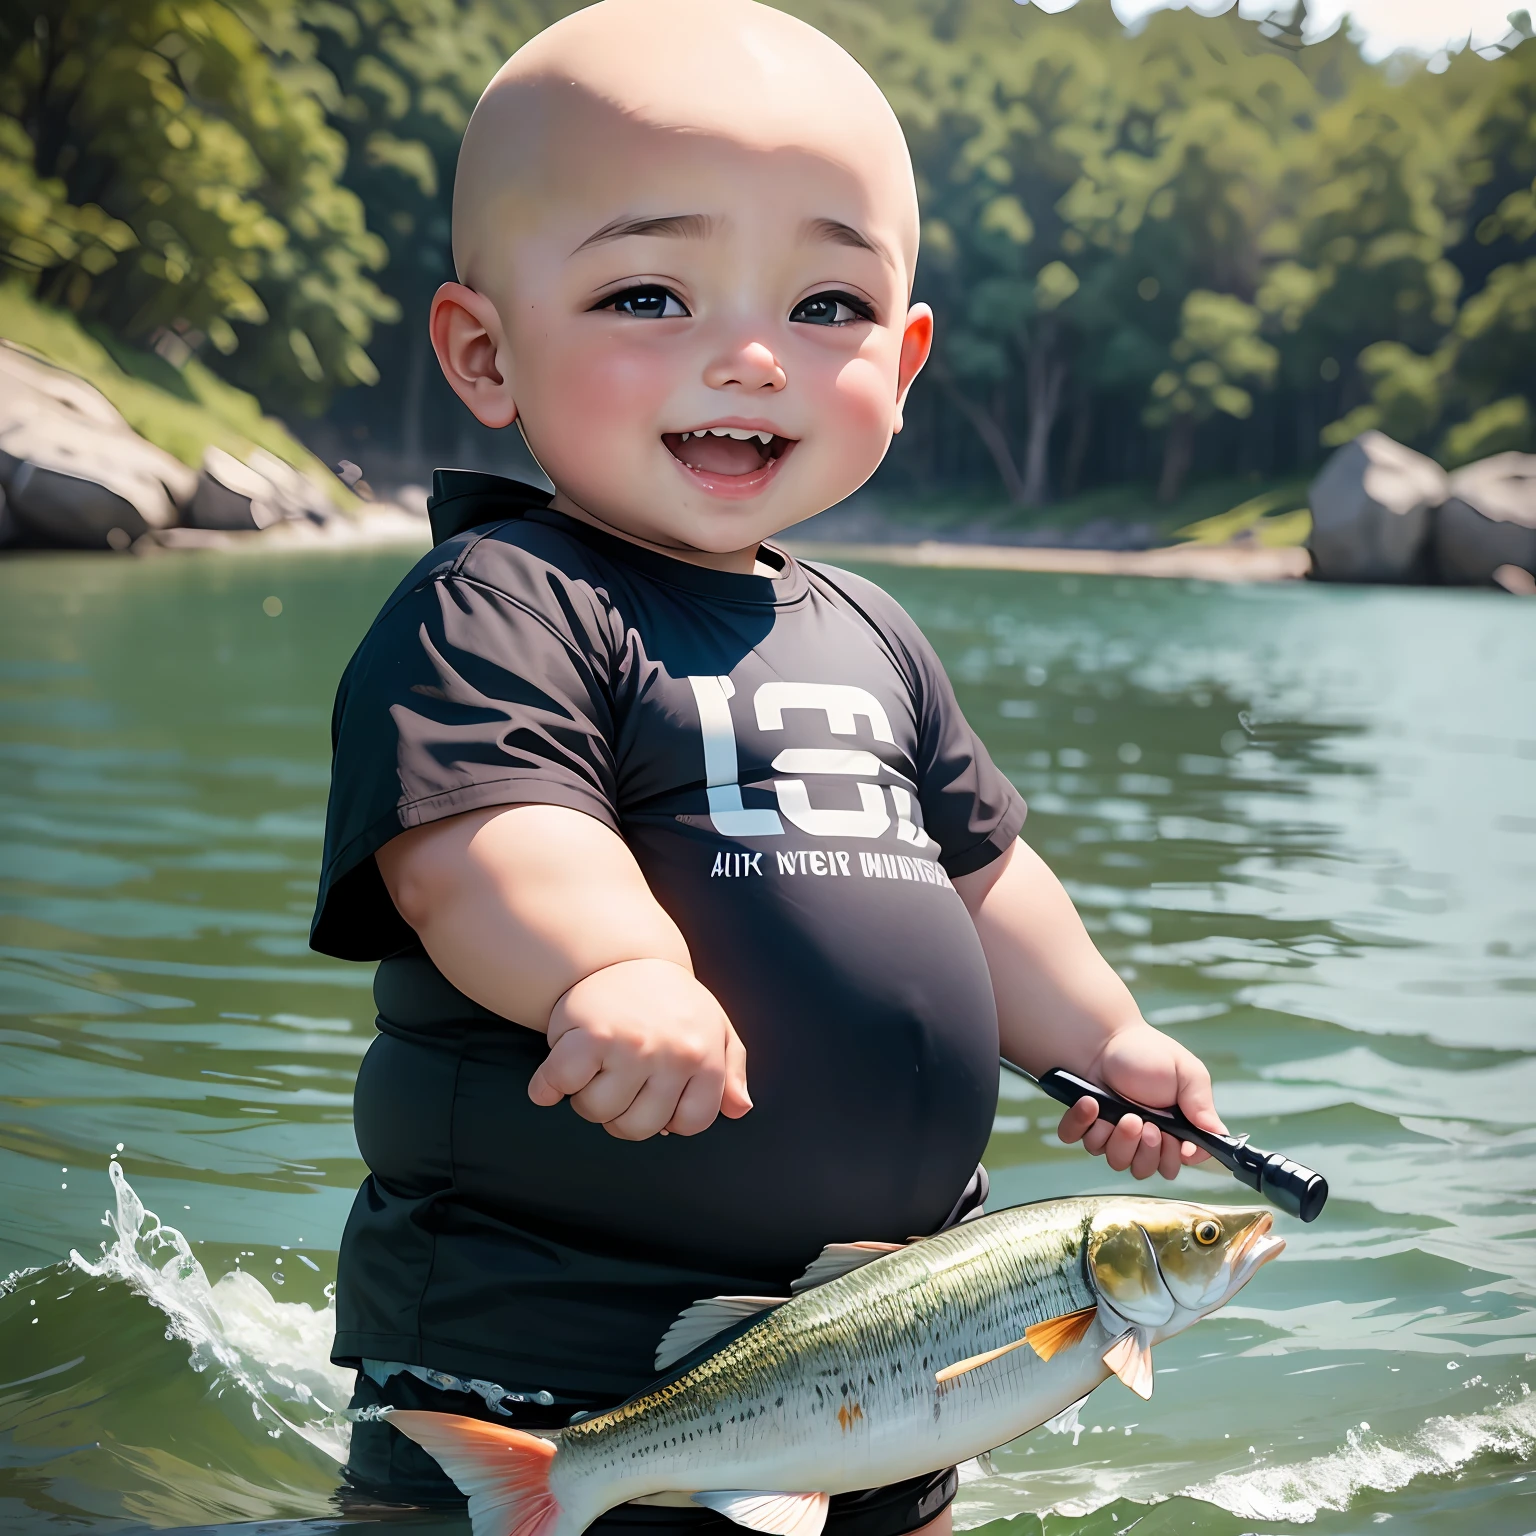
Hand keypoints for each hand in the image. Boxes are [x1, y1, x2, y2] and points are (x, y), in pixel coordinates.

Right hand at [529, 959, 751, 1140]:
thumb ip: (731, 1070)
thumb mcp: (715, 1027)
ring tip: (593, 1067)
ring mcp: (633, 1046)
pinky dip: (547, 1087)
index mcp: (705, 1057)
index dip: (668, 1117)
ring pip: (597, 1111)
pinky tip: (551, 1080)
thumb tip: (741, 1109)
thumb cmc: (671, 1001)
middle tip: (616, 1080)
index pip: (690, 1124)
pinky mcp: (591, 1036)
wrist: (624, 954)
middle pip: (637, 1127)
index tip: (654, 1093)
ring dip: (585, 1097)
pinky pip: (562, 1084)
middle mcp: (673, 1055)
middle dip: (620, 1113)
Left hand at [1055, 1023, 1225, 1180]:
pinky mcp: (1085, 1125)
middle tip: (1147, 1125)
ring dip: (1118, 1139)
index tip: (1176, 1144)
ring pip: (1115, 1160)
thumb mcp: (1186, 1072)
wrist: (1105, 1037)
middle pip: (1145, 1168)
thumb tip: (1219, 1134)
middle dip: (1146, 1151)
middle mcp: (1142, 1136)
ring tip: (1122, 1113)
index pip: (1177, 1162)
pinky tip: (1091, 1103)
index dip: (1175, 1159)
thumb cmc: (1148, 1052)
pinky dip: (1082, 1124)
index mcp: (1171, 1128)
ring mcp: (1112, 1132)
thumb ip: (1202, 1104)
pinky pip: (1079, 1140)